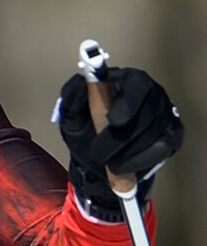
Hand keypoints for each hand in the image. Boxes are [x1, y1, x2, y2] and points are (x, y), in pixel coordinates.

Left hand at [57, 67, 183, 219]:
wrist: (97, 156)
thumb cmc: (86, 128)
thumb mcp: (72, 113)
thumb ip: (72, 96)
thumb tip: (81, 82)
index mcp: (126, 79)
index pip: (135, 83)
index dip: (128, 103)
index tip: (113, 121)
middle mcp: (151, 92)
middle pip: (145, 113)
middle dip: (119, 138)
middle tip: (98, 155)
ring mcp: (164, 112)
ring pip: (153, 132)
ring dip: (128, 152)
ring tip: (108, 163)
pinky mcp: (173, 133)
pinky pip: (163, 148)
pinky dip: (141, 160)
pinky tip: (124, 166)